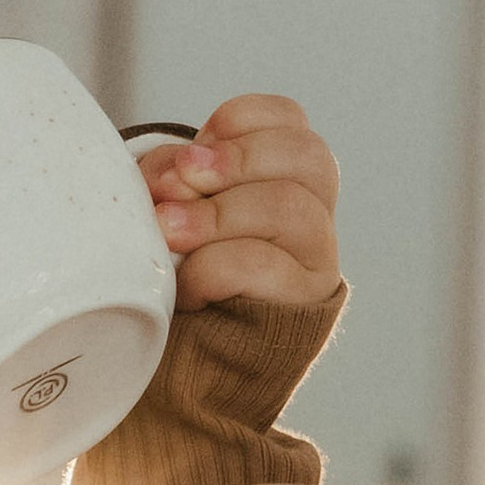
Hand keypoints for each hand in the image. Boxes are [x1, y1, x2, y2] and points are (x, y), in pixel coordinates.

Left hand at [137, 92, 341, 310]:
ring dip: (218, 213)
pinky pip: (265, 266)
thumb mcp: (170, 209)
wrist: (186, 365)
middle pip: (307, 156)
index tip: (191, 150)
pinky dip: (214, 267)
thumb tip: (180, 172)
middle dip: (237, 160)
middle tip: (183, 176)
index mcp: (288, 175)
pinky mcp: (304, 304)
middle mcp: (315, 210)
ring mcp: (317, 257)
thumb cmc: (178, 274)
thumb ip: (174, 178)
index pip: (289, 120)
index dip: (240, 122)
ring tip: (167, 230)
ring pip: (290, 207)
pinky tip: (185, 286)